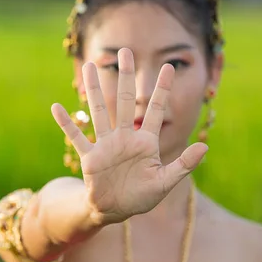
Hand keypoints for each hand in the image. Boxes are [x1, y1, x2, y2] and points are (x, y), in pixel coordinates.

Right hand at [51, 48, 207, 224]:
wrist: (115, 209)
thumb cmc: (141, 195)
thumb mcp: (165, 182)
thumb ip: (183, 165)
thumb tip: (204, 148)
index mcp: (145, 142)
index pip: (155, 110)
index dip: (162, 89)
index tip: (168, 67)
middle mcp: (124, 137)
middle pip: (124, 101)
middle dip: (126, 76)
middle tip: (127, 51)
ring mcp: (106, 145)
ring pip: (99, 111)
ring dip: (95, 90)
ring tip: (92, 66)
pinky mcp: (90, 157)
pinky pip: (77, 137)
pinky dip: (67, 124)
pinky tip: (57, 107)